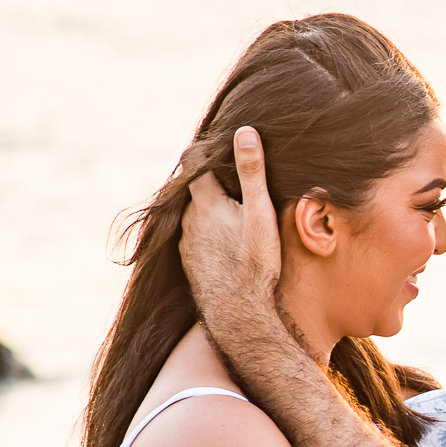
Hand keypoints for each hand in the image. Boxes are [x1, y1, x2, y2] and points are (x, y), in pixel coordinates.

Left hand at [180, 127, 281, 330]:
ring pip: (193, 214)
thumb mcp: (260, 215)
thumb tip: (245, 131)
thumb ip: (252, 173)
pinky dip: (206, 231)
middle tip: (231, 175)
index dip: (209, 153)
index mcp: (205, 202)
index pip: (196, 163)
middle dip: (210, 180)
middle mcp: (188, 220)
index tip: (221, 146)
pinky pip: (194, 237)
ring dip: (207, 208)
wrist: (239, 314)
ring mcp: (185, 243)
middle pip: (194, 189)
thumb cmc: (255, 264)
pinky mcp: (188, 262)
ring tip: (230, 209)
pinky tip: (224, 240)